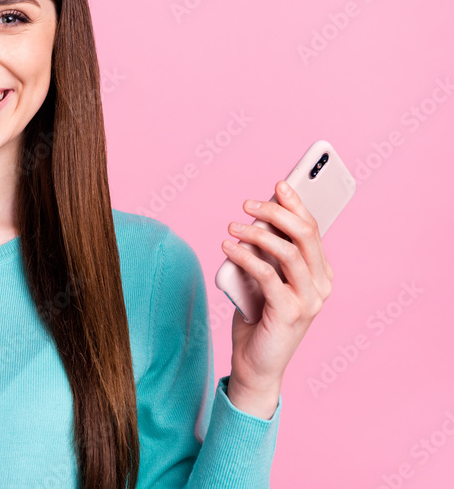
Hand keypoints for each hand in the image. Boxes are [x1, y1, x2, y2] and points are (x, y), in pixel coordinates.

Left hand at [219, 180, 333, 417]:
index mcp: (320, 274)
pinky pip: (268, 275)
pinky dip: (246, 257)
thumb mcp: (263, 279)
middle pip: (305, 235)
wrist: (255, 365)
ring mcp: (309, 301)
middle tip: (248, 204)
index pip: (313, 230)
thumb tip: (257, 221)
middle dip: (277, 212)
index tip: (279, 184)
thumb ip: (267, 255)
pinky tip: (228, 248)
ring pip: (289, 252)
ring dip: (257, 233)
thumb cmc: (257, 318)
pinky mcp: (289, 313)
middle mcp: (321, 286)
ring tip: (232, 226)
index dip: (297, 204)